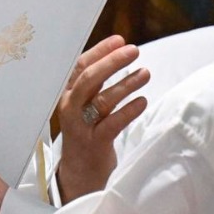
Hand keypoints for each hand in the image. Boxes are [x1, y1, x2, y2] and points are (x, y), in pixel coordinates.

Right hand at [54, 35, 149, 202]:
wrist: (78, 174)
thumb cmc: (86, 134)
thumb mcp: (84, 107)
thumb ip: (94, 86)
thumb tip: (114, 57)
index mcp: (67, 95)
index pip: (80, 66)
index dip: (100, 51)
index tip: (119, 40)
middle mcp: (70, 108)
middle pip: (89, 79)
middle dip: (112, 62)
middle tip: (134, 51)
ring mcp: (81, 126)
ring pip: (102, 100)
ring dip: (126, 84)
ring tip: (145, 73)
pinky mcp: (94, 143)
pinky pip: (113, 123)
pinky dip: (128, 111)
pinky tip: (142, 101)